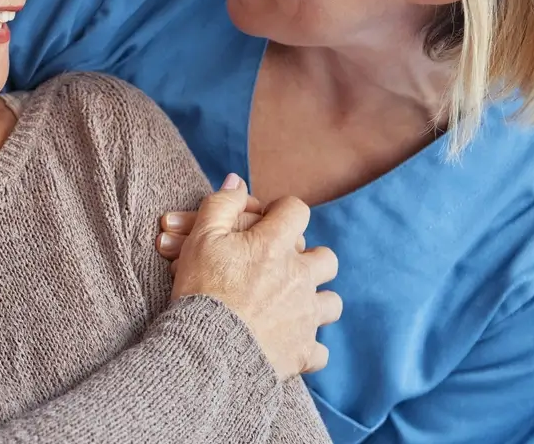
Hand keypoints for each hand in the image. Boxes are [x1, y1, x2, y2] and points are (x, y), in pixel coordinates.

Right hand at [166, 175, 340, 378]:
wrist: (205, 350)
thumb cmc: (201, 290)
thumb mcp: (201, 238)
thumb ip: (222, 204)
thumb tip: (237, 181)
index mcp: (275, 246)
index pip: (297, 210)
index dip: (282, 211)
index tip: (266, 223)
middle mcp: (299, 278)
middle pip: (326, 257)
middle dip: (309, 258)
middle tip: (283, 266)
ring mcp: (305, 316)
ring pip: (332, 302)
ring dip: (316, 300)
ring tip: (293, 303)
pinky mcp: (303, 352)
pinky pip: (321, 349)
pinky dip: (308, 345)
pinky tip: (290, 341)